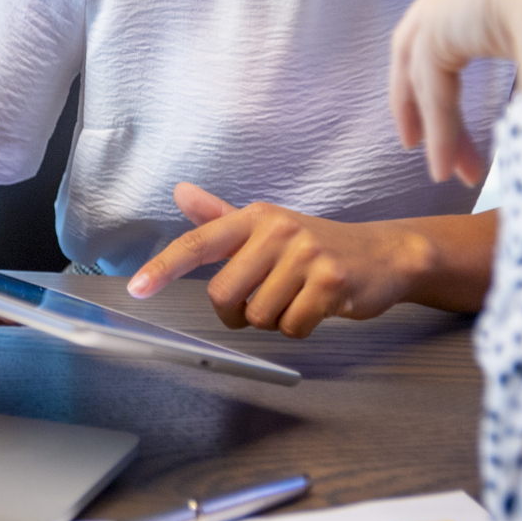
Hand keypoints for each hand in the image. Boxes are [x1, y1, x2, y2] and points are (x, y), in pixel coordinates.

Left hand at [125, 182, 431, 337]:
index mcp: (255, 218)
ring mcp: (306, 254)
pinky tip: (318, 307)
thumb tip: (180, 193)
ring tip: (299, 297)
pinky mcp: (331, 281)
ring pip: (259, 316)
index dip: (164, 267)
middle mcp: (277, 230)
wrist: (384, 254)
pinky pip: (292, 327)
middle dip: (238, 313)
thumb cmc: (318, 245)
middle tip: (263, 302)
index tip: (136, 289)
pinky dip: (301, 328)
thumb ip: (221, 217)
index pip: (199, 243)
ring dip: (275, 320)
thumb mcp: (269, 227)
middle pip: (225, 294)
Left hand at [337, 0, 521, 183]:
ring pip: (425, 74)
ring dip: (438, 127)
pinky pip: (435, 93)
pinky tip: (450, 170)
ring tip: (449, 174)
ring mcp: (444, 1)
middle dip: (409, 90)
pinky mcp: (437, 32)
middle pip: (415, 33)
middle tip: (408, 136)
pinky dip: (444, 134)